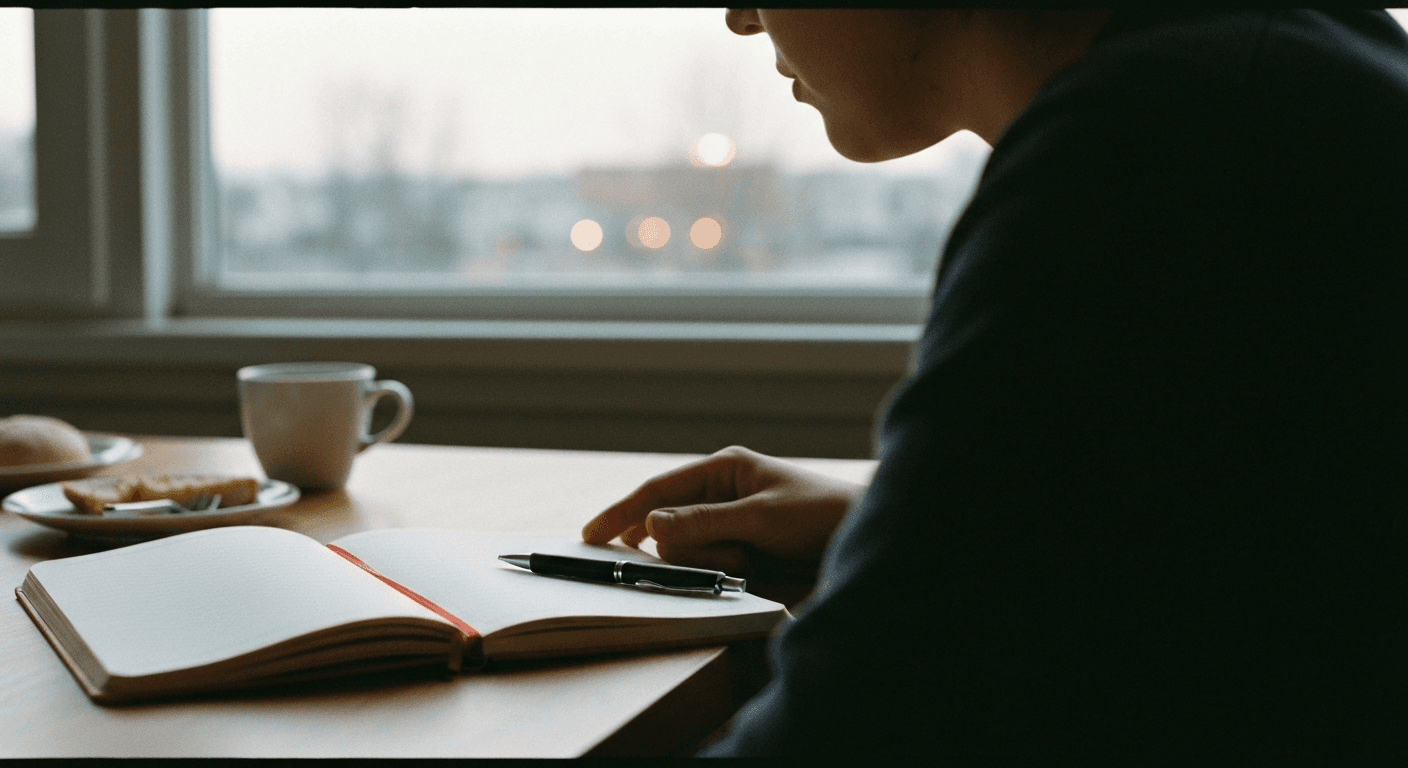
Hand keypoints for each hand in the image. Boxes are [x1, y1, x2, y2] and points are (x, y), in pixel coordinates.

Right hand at [581, 445, 864, 576]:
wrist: (864, 538)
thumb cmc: (820, 514)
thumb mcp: (760, 516)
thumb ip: (704, 522)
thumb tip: (651, 525)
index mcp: (723, 470)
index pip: (658, 489)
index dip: (622, 512)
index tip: (590, 536)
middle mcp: (721, 495)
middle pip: (671, 528)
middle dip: (694, 547)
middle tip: (729, 555)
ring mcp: (730, 527)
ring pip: (691, 553)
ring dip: (719, 563)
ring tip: (758, 560)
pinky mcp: (742, 554)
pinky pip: (712, 568)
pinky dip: (727, 573)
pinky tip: (755, 568)